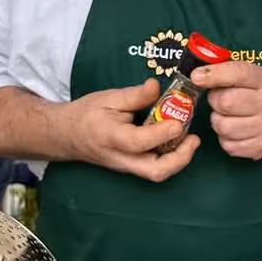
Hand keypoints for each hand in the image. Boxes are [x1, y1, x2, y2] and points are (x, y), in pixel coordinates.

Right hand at [60, 77, 199, 181]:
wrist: (68, 135)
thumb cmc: (87, 115)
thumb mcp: (108, 98)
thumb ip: (135, 95)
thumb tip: (156, 86)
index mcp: (111, 137)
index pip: (139, 142)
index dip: (161, 133)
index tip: (179, 122)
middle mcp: (121, 158)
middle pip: (154, 171)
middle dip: (180, 159)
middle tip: (193, 139)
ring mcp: (128, 167)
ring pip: (157, 174)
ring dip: (179, 159)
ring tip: (191, 139)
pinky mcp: (134, 167)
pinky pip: (156, 168)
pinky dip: (172, 157)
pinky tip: (179, 140)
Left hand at [192, 61, 261, 159]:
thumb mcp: (255, 79)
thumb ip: (230, 73)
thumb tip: (198, 75)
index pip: (239, 74)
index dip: (215, 75)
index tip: (197, 76)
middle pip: (225, 102)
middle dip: (215, 100)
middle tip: (220, 100)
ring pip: (222, 125)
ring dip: (218, 120)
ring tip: (228, 117)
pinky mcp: (259, 148)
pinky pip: (226, 144)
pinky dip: (225, 137)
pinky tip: (235, 131)